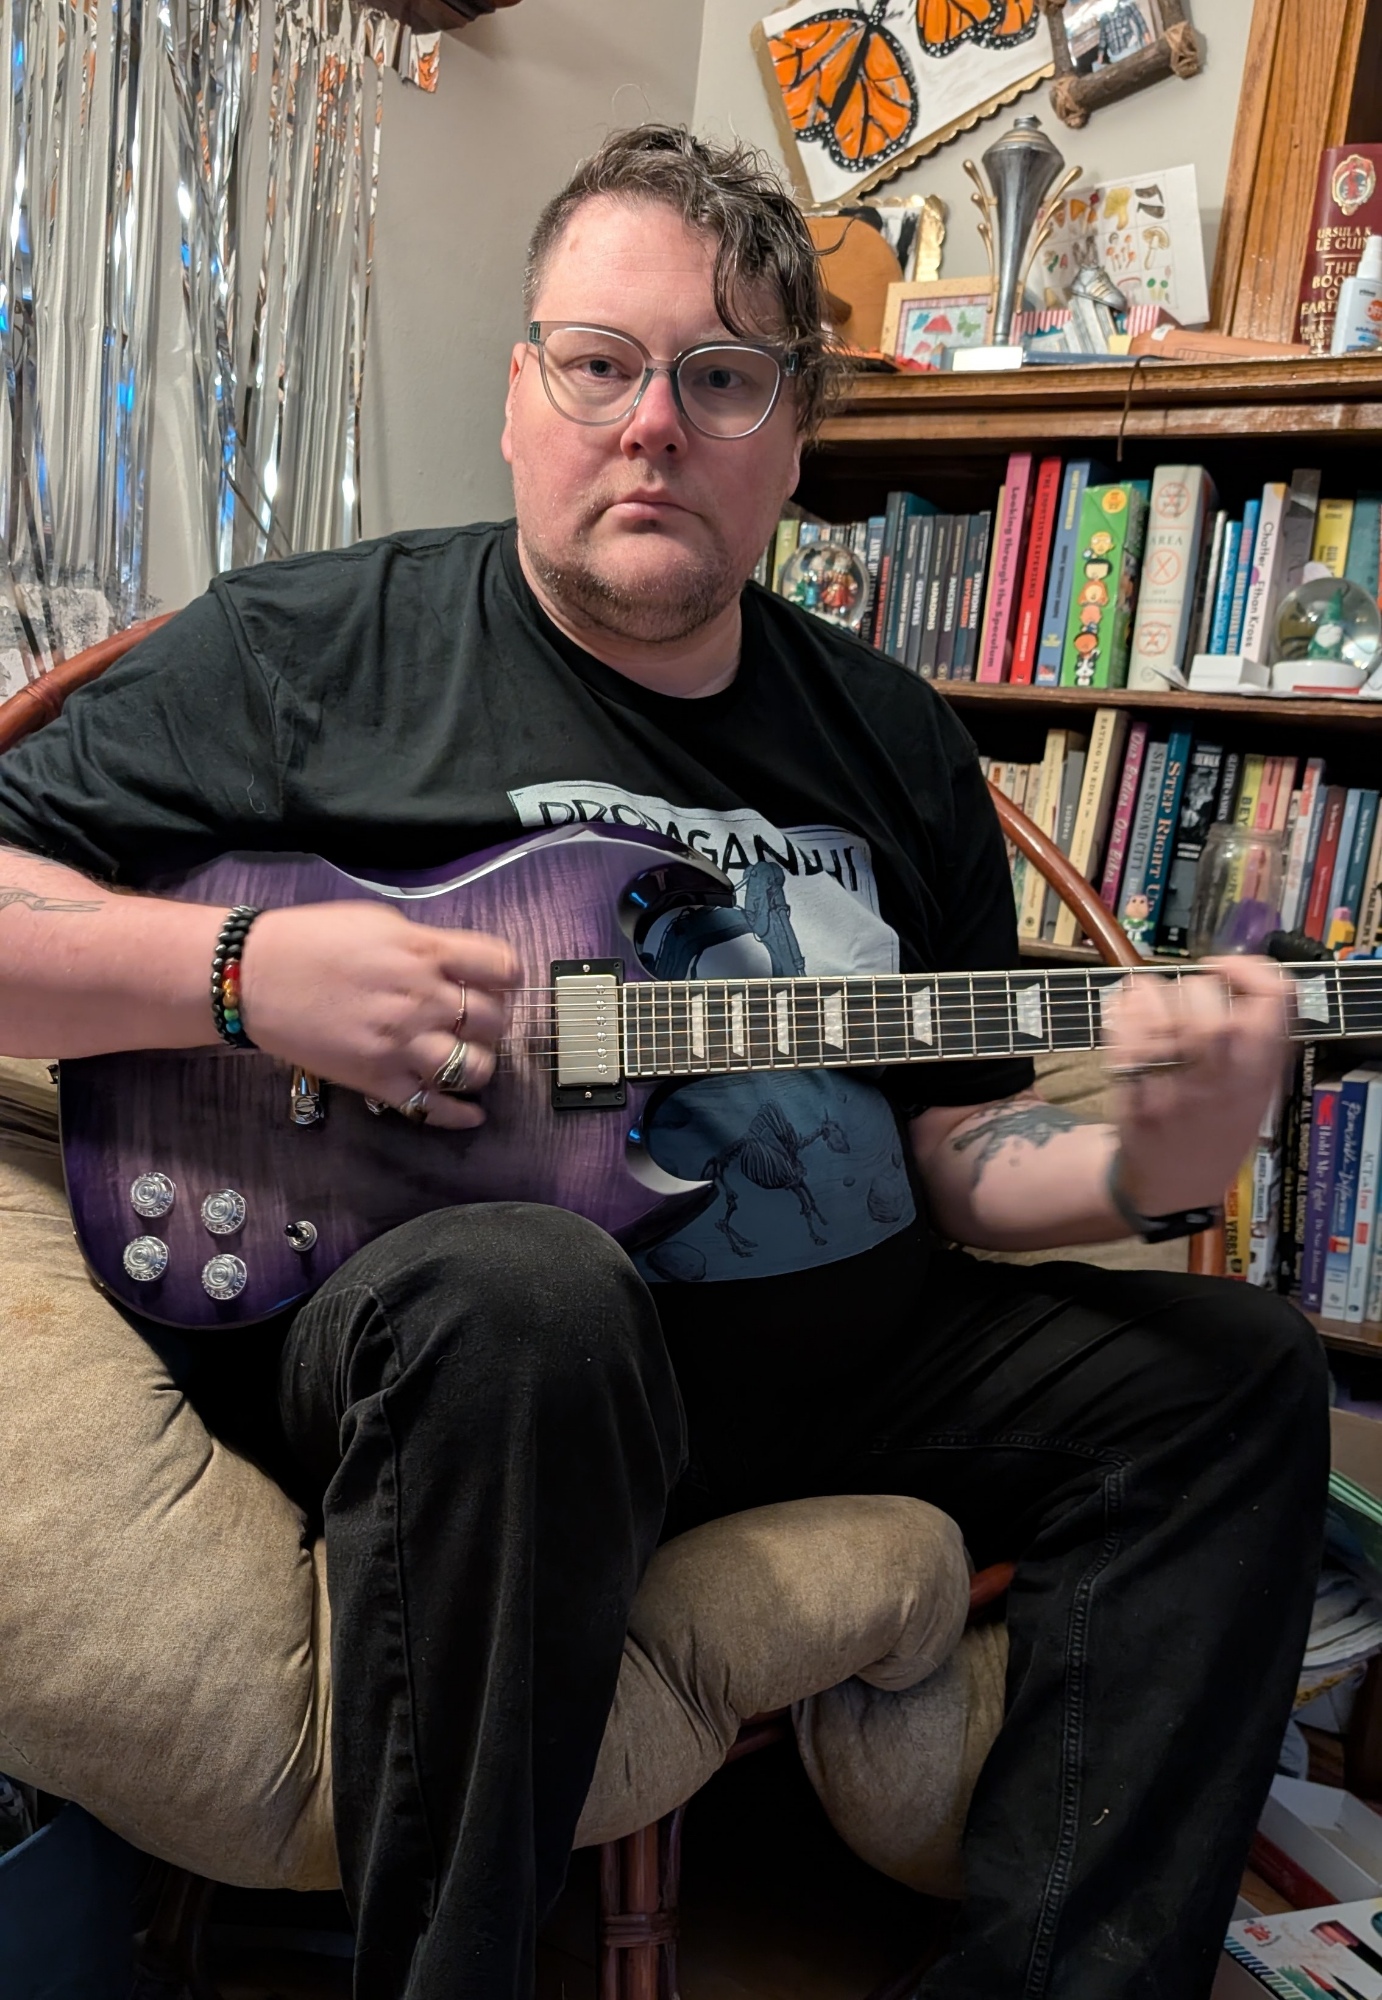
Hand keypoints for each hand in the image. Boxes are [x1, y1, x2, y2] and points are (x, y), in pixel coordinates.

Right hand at [237, 901, 515, 1129]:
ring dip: (481, 1064)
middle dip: (495, 1020)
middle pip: (496, 1020)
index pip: (503, 968)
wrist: (252, 978)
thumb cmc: (310, 941)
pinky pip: (435, 1106)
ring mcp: (402, 1044)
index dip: (507, 977)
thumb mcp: (379, 923)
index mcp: (425, 952)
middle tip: (478, 1020)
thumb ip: (427, 945)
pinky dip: (461, 1115)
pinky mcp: (379, 1080)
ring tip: (468, 1057)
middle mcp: (422, 999)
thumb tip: (459, 966)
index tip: (498, 982)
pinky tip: (472, 1114)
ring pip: (477, 1067)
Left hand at [1100, 955, 1290, 1214]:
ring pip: (1158, 1006)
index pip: (1273, 995)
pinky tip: (1126, 1016)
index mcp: (1261, 1071)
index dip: (1246, 968)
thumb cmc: (1217, 1128)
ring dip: (1149, 994)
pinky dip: (1120, 1012)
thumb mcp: (1257, 1088)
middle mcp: (1223, 1076)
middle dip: (1190, 987)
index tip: (1222, 969)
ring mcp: (1176, 1085)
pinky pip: (1123, 1029)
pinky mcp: (1133, 1092)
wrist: (1175, 1185)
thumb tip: (1235, 975)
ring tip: (1150, 1005)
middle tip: (1184, 1003)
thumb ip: (1256, 1038)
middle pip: (1205, 993)